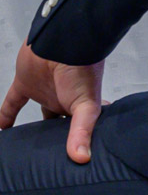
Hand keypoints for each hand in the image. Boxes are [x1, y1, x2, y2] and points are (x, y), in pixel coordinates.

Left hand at [0, 44, 102, 162]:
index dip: (80, 141)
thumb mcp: (88, 104)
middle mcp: (63, 102)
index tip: (77, 157)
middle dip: (51, 139)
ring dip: (28, 132)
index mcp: (82, 107)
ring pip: (34, 117)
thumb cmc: (84, 69)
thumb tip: (82, 157)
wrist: (64, 40)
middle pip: (55, 125)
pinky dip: (2, 119)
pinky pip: (10, 106)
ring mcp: (44, 93)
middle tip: (44, 159)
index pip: (81, 129)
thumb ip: (83, 130)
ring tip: (21, 151)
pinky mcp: (25, 86)